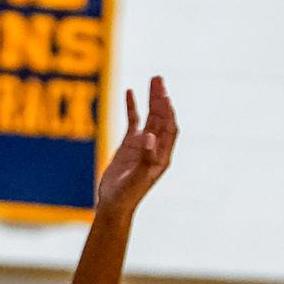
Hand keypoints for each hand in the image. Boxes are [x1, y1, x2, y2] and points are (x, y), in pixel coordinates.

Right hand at [97, 77, 176, 213]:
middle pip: (161, 119)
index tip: (164, 96)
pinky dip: (132, 107)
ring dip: (152, 99)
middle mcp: (154, 148)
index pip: (169, 129)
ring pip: (150, 117)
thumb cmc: (127, 195)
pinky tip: (129, 92)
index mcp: (161, 156)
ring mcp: (142, 145)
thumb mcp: (137, 177)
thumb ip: (145, 157)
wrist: (114, 203)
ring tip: (153, 79)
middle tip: (159, 79)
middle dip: (161, 99)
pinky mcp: (129, 144)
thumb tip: (149, 136)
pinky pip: (133, 121)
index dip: (168, 113)